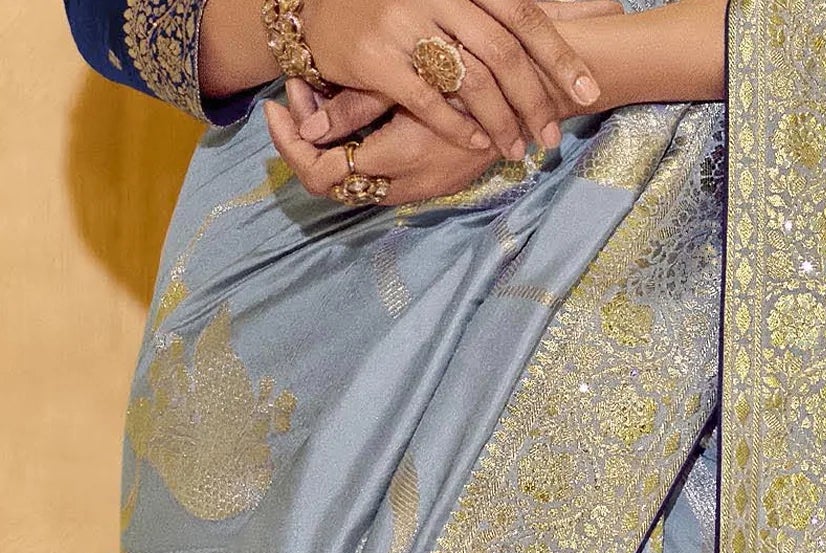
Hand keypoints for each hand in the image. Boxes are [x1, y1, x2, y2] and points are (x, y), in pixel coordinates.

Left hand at [268, 87, 507, 203]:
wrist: (534, 96)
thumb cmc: (473, 79)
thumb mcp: (409, 85)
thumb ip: (359, 109)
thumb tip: (311, 128)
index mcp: (397, 159)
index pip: (320, 175)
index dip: (290, 145)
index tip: (278, 105)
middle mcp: (407, 183)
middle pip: (330, 184)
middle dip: (303, 141)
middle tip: (296, 95)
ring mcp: (423, 185)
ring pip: (353, 180)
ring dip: (328, 144)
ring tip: (319, 100)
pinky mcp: (436, 177)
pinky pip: (380, 172)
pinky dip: (356, 146)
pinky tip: (353, 112)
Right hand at [291, 0, 601, 162]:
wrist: (321, 13)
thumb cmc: (400, 6)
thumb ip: (499, 12)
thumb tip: (583, 16)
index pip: (523, 14)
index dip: (559, 54)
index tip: (588, 91)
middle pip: (503, 53)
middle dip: (534, 101)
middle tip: (551, 136)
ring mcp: (403, 23)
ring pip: (471, 81)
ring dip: (502, 122)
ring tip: (517, 148)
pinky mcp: (377, 58)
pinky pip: (429, 102)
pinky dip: (459, 127)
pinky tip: (478, 141)